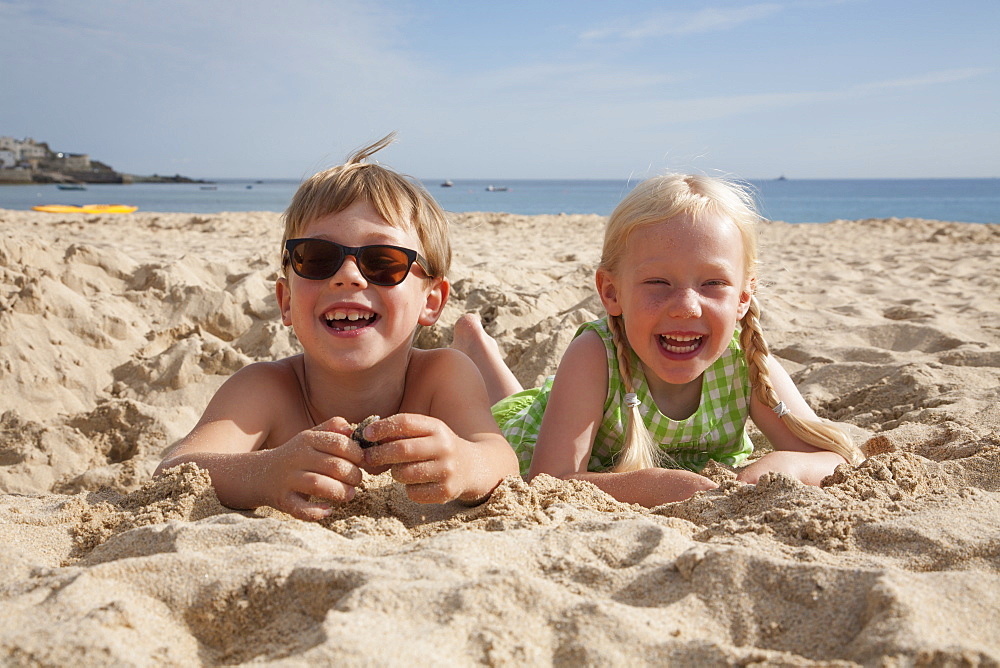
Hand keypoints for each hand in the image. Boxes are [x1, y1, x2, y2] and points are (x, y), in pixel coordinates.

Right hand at [260, 416, 364, 519]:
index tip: (362, 462)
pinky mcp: (282, 500)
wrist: (260, 474)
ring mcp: (288, 479)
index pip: (340, 444)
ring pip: (318, 485)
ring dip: (340, 491)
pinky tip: (328, 510)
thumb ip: (332, 428)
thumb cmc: (296, 456)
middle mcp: (297, 457)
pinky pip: (300, 508)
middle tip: (357, 480)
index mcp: (307, 439)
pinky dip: (317, 512)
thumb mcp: (311, 436)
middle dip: (353, 475)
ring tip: (349, 494)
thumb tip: (351, 429)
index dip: (357, 454)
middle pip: (334, 466)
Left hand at [358, 413, 484, 503]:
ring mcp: (447, 470)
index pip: (404, 422)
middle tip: (368, 457)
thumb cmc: (438, 448)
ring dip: (395, 473)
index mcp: (437, 428)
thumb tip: (366, 439)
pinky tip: (417, 483)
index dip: (382, 427)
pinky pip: (413, 493)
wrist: (473, 467)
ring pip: (404, 473)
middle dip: (379, 454)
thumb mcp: (426, 433)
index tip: (366, 434)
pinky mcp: (446, 491)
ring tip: (401, 470)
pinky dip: (409, 489)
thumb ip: (400, 433)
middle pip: (402, 449)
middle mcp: (444, 447)